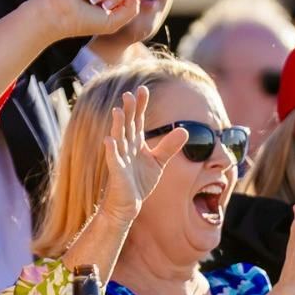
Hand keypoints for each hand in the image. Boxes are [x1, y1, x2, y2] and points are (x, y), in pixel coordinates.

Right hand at [100, 87, 189, 222]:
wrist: (128, 205)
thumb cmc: (139, 182)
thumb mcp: (158, 162)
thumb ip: (169, 146)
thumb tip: (185, 130)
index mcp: (135, 143)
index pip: (138, 120)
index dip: (140, 106)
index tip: (143, 89)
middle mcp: (126, 148)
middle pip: (128, 125)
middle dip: (129, 111)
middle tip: (129, 94)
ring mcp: (120, 160)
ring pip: (118, 139)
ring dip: (118, 126)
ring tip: (118, 111)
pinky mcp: (117, 174)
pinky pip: (113, 160)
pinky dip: (111, 151)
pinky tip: (109, 140)